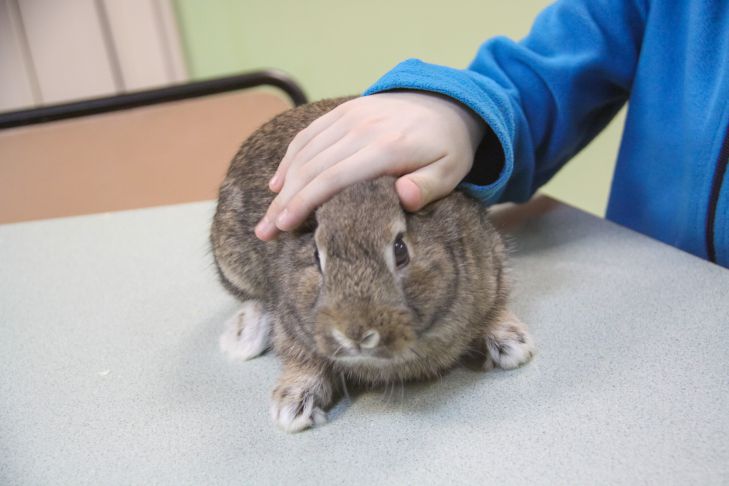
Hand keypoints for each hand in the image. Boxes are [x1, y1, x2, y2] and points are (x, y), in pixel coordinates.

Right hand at [255, 91, 485, 240]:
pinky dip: (289, 158)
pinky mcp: (344, 111)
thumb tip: (404, 197)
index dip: (304, 203)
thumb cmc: (447, 147)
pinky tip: (278, 182)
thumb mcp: (451, 170)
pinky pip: (309, 135)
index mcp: (386, 148)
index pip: (334, 178)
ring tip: (266, 217)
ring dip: (282, 185)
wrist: (447, 102)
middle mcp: (362, 128)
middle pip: (311, 168)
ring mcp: (350, 116)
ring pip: (305, 152)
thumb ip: (428, 186)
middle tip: (264, 232)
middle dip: (284, 202)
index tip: (283, 226)